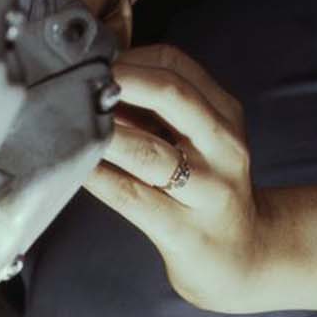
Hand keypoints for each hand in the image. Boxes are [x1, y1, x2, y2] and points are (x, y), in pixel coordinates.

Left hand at [84, 42, 284, 313]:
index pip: (177, 65)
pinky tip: (76, 168)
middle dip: (121, 80)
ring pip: (149, 151)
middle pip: (172, 94)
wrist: (245, 258)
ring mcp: (208, 190)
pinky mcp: (186, 232)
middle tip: (80, 80)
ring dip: (105, 132)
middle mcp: (223, 146)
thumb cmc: (207, 192)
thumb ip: (158, 112)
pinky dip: (99, 177)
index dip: (130, 59)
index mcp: (225, 115)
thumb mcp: (200, 141)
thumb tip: (97, 83)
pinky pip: (132, 197)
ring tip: (70, 122)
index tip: (96, 67)